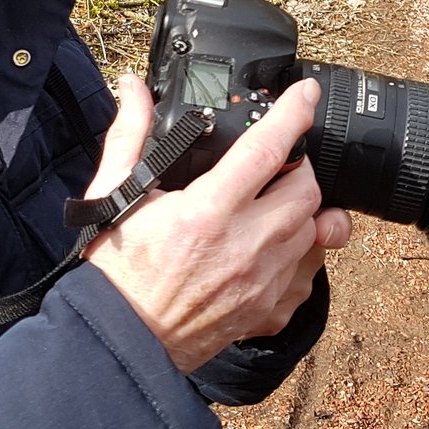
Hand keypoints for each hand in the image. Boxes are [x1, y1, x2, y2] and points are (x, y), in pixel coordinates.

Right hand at [82, 73, 353, 373]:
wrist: (121, 342)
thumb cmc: (117, 271)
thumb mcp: (113, 195)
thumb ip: (129, 134)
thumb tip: (132, 87)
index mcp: (206, 213)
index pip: (267, 150)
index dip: (294, 115)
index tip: (305, 94)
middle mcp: (244, 247)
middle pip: (306, 190)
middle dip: (298, 166)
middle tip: (275, 163)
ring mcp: (263, 283)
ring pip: (315, 230)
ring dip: (302, 209)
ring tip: (272, 202)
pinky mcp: (270, 310)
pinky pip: (310, 273)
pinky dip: (303, 253)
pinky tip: (274, 246)